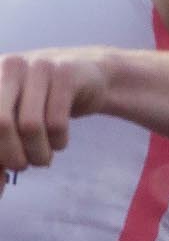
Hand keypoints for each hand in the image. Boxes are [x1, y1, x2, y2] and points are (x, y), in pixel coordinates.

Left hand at [0, 48, 112, 194]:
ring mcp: (37, 67)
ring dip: (38, 154)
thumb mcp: (15, 119)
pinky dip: (59, 142)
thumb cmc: (42, 103)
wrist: (88, 76)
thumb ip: (1, 148)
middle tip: (20, 167)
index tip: (3, 174)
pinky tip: (59, 143)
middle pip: (2, 123)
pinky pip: (58, 121)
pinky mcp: (65, 74)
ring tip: (42, 159)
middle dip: (11, 154)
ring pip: (31, 125)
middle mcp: (7, 66)